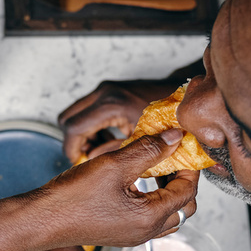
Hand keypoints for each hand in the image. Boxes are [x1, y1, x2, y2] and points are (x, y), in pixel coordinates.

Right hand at [38, 130, 198, 248]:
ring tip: (155, 168)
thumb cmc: (73, 197)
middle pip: (183, 207)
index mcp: (150, 218)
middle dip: (182, 181)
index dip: (189, 167)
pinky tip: (136, 181)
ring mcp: (133, 235)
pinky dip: (152, 200)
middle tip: (172, 158)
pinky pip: (149, 219)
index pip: (187, 192)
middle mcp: (145, 232)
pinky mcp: (120, 233)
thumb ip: (148, 149)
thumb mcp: (114, 165)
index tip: (181, 147)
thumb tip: (174, 138)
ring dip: (168, 192)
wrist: (42, 219)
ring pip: (167, 215)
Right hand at [59, 79, 181, 162]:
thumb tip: (92, 161)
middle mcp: (104, 93)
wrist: (184, 94)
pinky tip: (107, 137)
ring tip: (99, 149)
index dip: (72, 149)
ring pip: (74, 114)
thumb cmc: (169, 117)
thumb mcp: (141, 141)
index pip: (74, 128)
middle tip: (86, 156)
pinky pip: (85, 110)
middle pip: (67, 119)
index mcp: (111, 105)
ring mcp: (104, 89)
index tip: (79, 161)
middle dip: (74, 141)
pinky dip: (90, 126)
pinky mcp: (108, 90)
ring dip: (82, 134)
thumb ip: (114, 151)